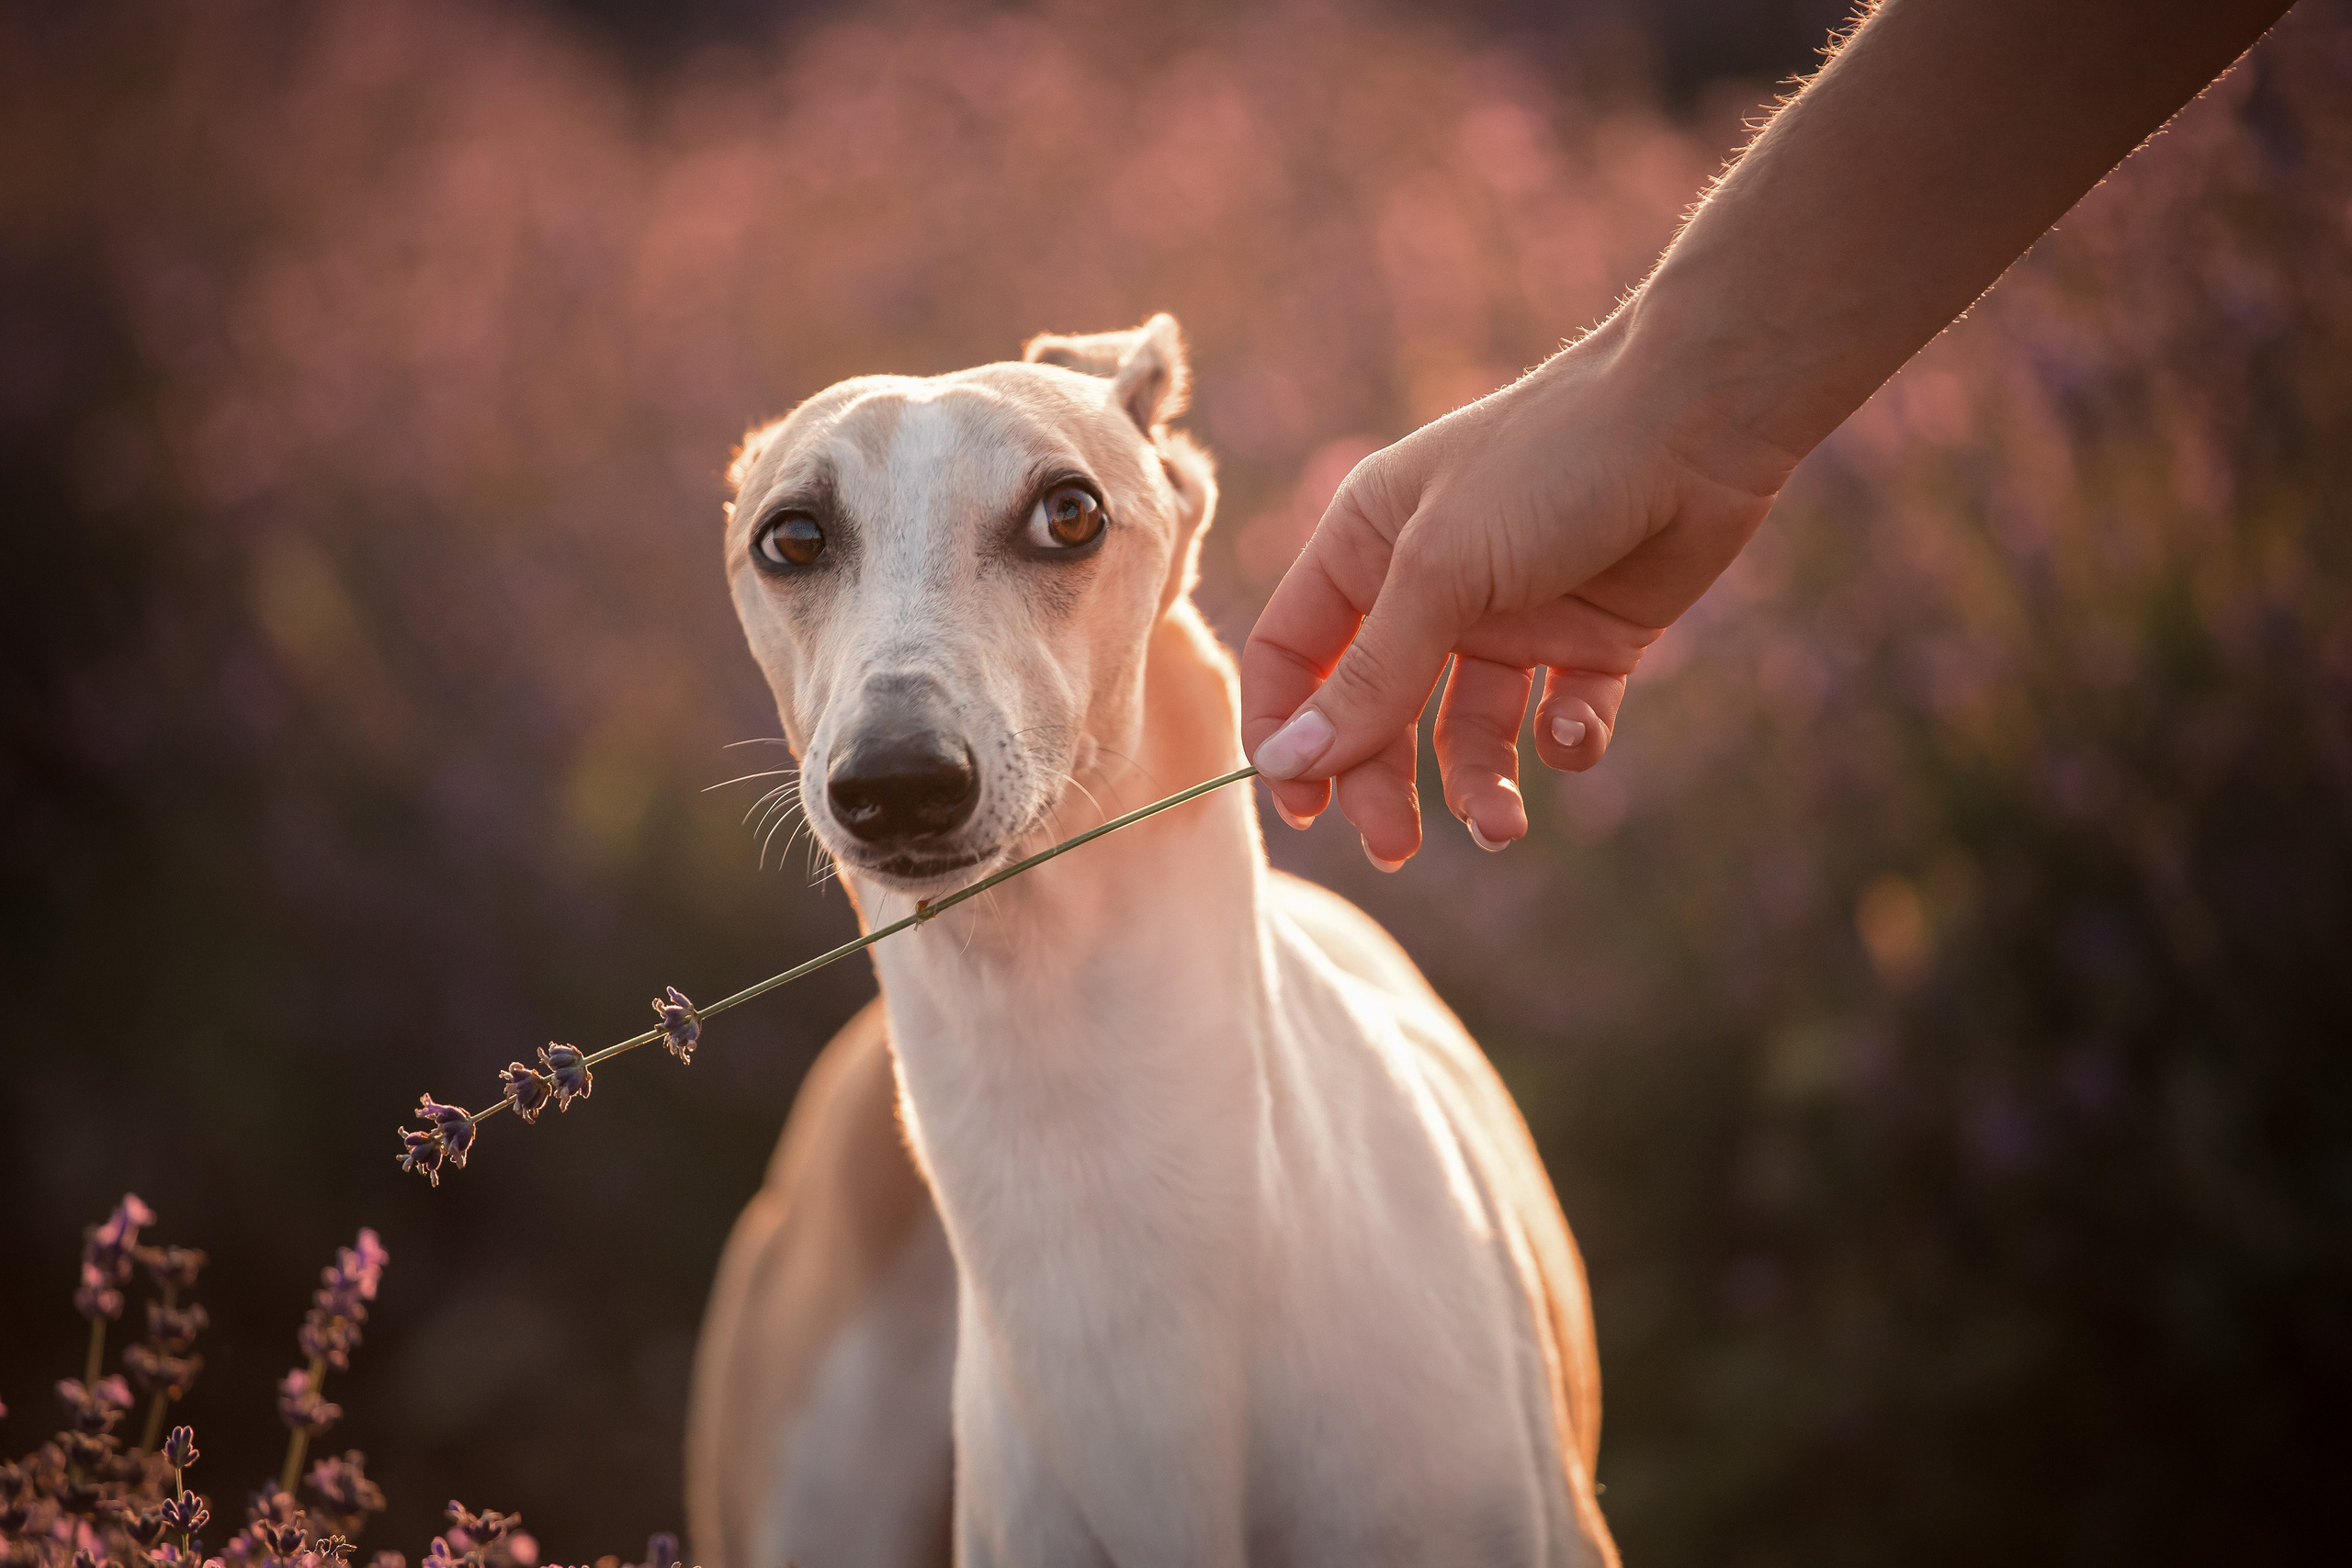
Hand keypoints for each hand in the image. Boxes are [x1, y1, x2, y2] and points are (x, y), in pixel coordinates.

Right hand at [1238, 313, 1792, 865]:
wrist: (1699, 420)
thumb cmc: (1548, 466)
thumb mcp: (1439, 572)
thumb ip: (1368, 677)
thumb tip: (1286, 764)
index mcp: (1366, 548)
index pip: (1295, 657)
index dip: (1289, 731)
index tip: (1301, 808)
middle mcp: (1429, 588)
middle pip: (1375, 713)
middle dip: (1382, 783)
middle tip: (1398, 847)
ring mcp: (1511, 620)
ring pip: (1467, 733)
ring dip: (1477, 784)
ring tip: (1502, 826)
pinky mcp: (1588, 644)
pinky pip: (1557, 722)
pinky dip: (1565, 741)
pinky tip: (1576, 725)